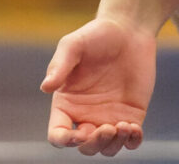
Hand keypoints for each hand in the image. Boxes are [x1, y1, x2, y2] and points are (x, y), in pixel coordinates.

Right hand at [41, 17, 156, 155]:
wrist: (128, 30)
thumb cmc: (96, 35)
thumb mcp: (73, 45)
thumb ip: (60, 65)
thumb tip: (45, 87)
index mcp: (67, 102)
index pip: (59, 134)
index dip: (65, 140)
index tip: (78, 133)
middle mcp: (86, 115)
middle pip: (84, 147)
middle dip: (94, 144)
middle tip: (107, 127)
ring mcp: (109, 117)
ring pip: (107, 148)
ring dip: (113, 145)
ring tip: (124, 125)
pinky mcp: (131, 116)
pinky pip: (130, 141)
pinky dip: (131, 142)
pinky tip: (134, 128)